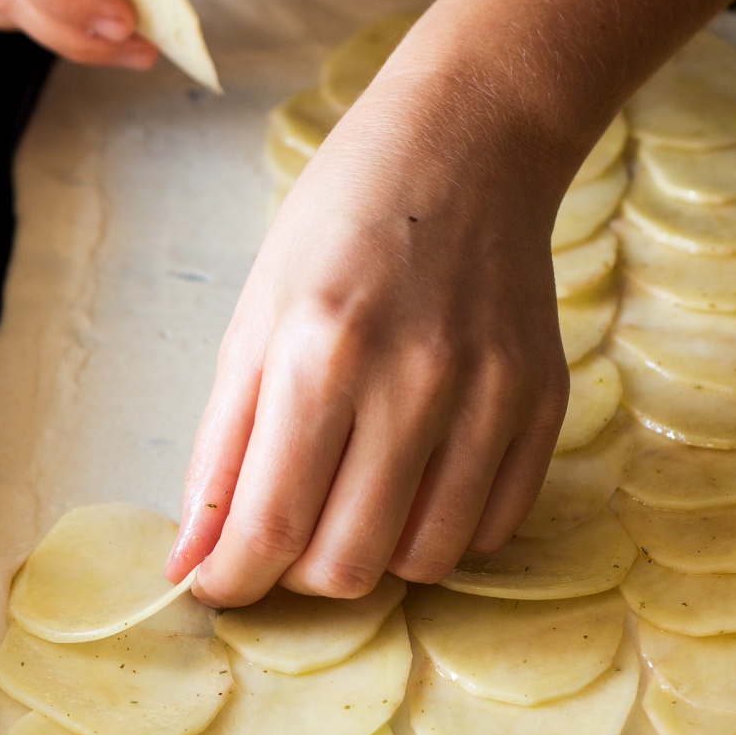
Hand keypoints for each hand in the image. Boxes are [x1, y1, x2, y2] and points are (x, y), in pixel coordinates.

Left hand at [165, 2, 573, 605]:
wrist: (468, 149)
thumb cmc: (342, 223)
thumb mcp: (257, 318)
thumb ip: (223, 448)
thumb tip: (191, 563)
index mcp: (320, 352)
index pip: (270, 526)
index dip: (232, 581)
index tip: (219, 585)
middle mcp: (414, 382)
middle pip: (349, 566)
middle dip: (298, 571)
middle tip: (291, 523)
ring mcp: (492, 395)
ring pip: (424, 562)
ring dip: (375, 552)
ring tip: (357, 493)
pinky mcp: (544, 402)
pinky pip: (492, 528)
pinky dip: (443, 527)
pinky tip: (420, 475)